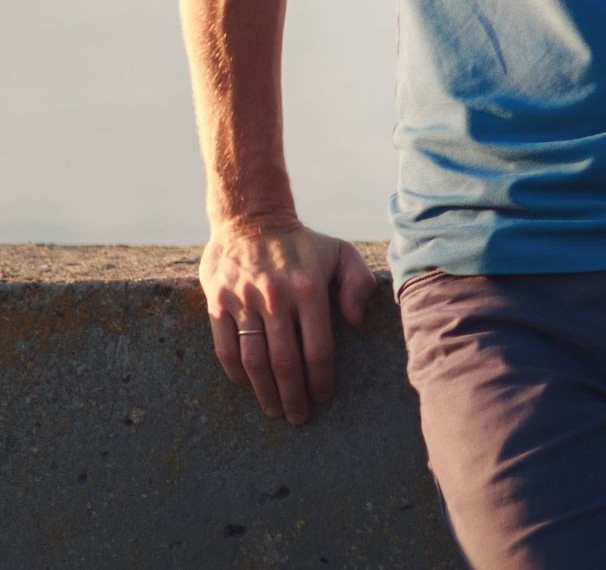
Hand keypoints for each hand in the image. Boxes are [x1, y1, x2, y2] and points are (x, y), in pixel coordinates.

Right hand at [198, 219, 374, 424]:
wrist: (251, 219)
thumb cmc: (303, 243)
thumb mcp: (341, 252)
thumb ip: (357, 283)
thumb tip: (355, 320)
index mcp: (308, 289)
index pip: (317, 347)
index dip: (321, 378)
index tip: (324, 397)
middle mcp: (275, 298)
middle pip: (285, 362)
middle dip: (293, 395)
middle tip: (299, 417)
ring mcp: (243, 302)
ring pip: (254, 360)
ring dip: (265, 392)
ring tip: (275, 410)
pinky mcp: (217, 304)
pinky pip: (225, 348)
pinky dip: (236, 373)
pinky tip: (248, 386)